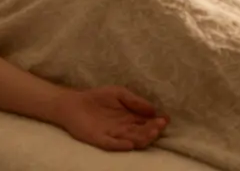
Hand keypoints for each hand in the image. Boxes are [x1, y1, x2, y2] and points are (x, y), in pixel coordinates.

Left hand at [53, 86, 168, 150]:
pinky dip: (121, 146)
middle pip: (142, 133)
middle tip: (160, 125)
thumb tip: (153, 110)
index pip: (147, 123)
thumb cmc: (98, 97)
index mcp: (130, 119)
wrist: (74, 103)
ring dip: (142, 138)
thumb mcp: (119, 93)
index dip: (157, 122)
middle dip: (152, 130)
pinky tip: (130, 143)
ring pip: (131, 140)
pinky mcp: (100, 140)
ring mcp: (113, 135)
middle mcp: (124, 129)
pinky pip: (112, 145)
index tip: (165, 118)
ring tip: (151, 132)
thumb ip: (134, 101)